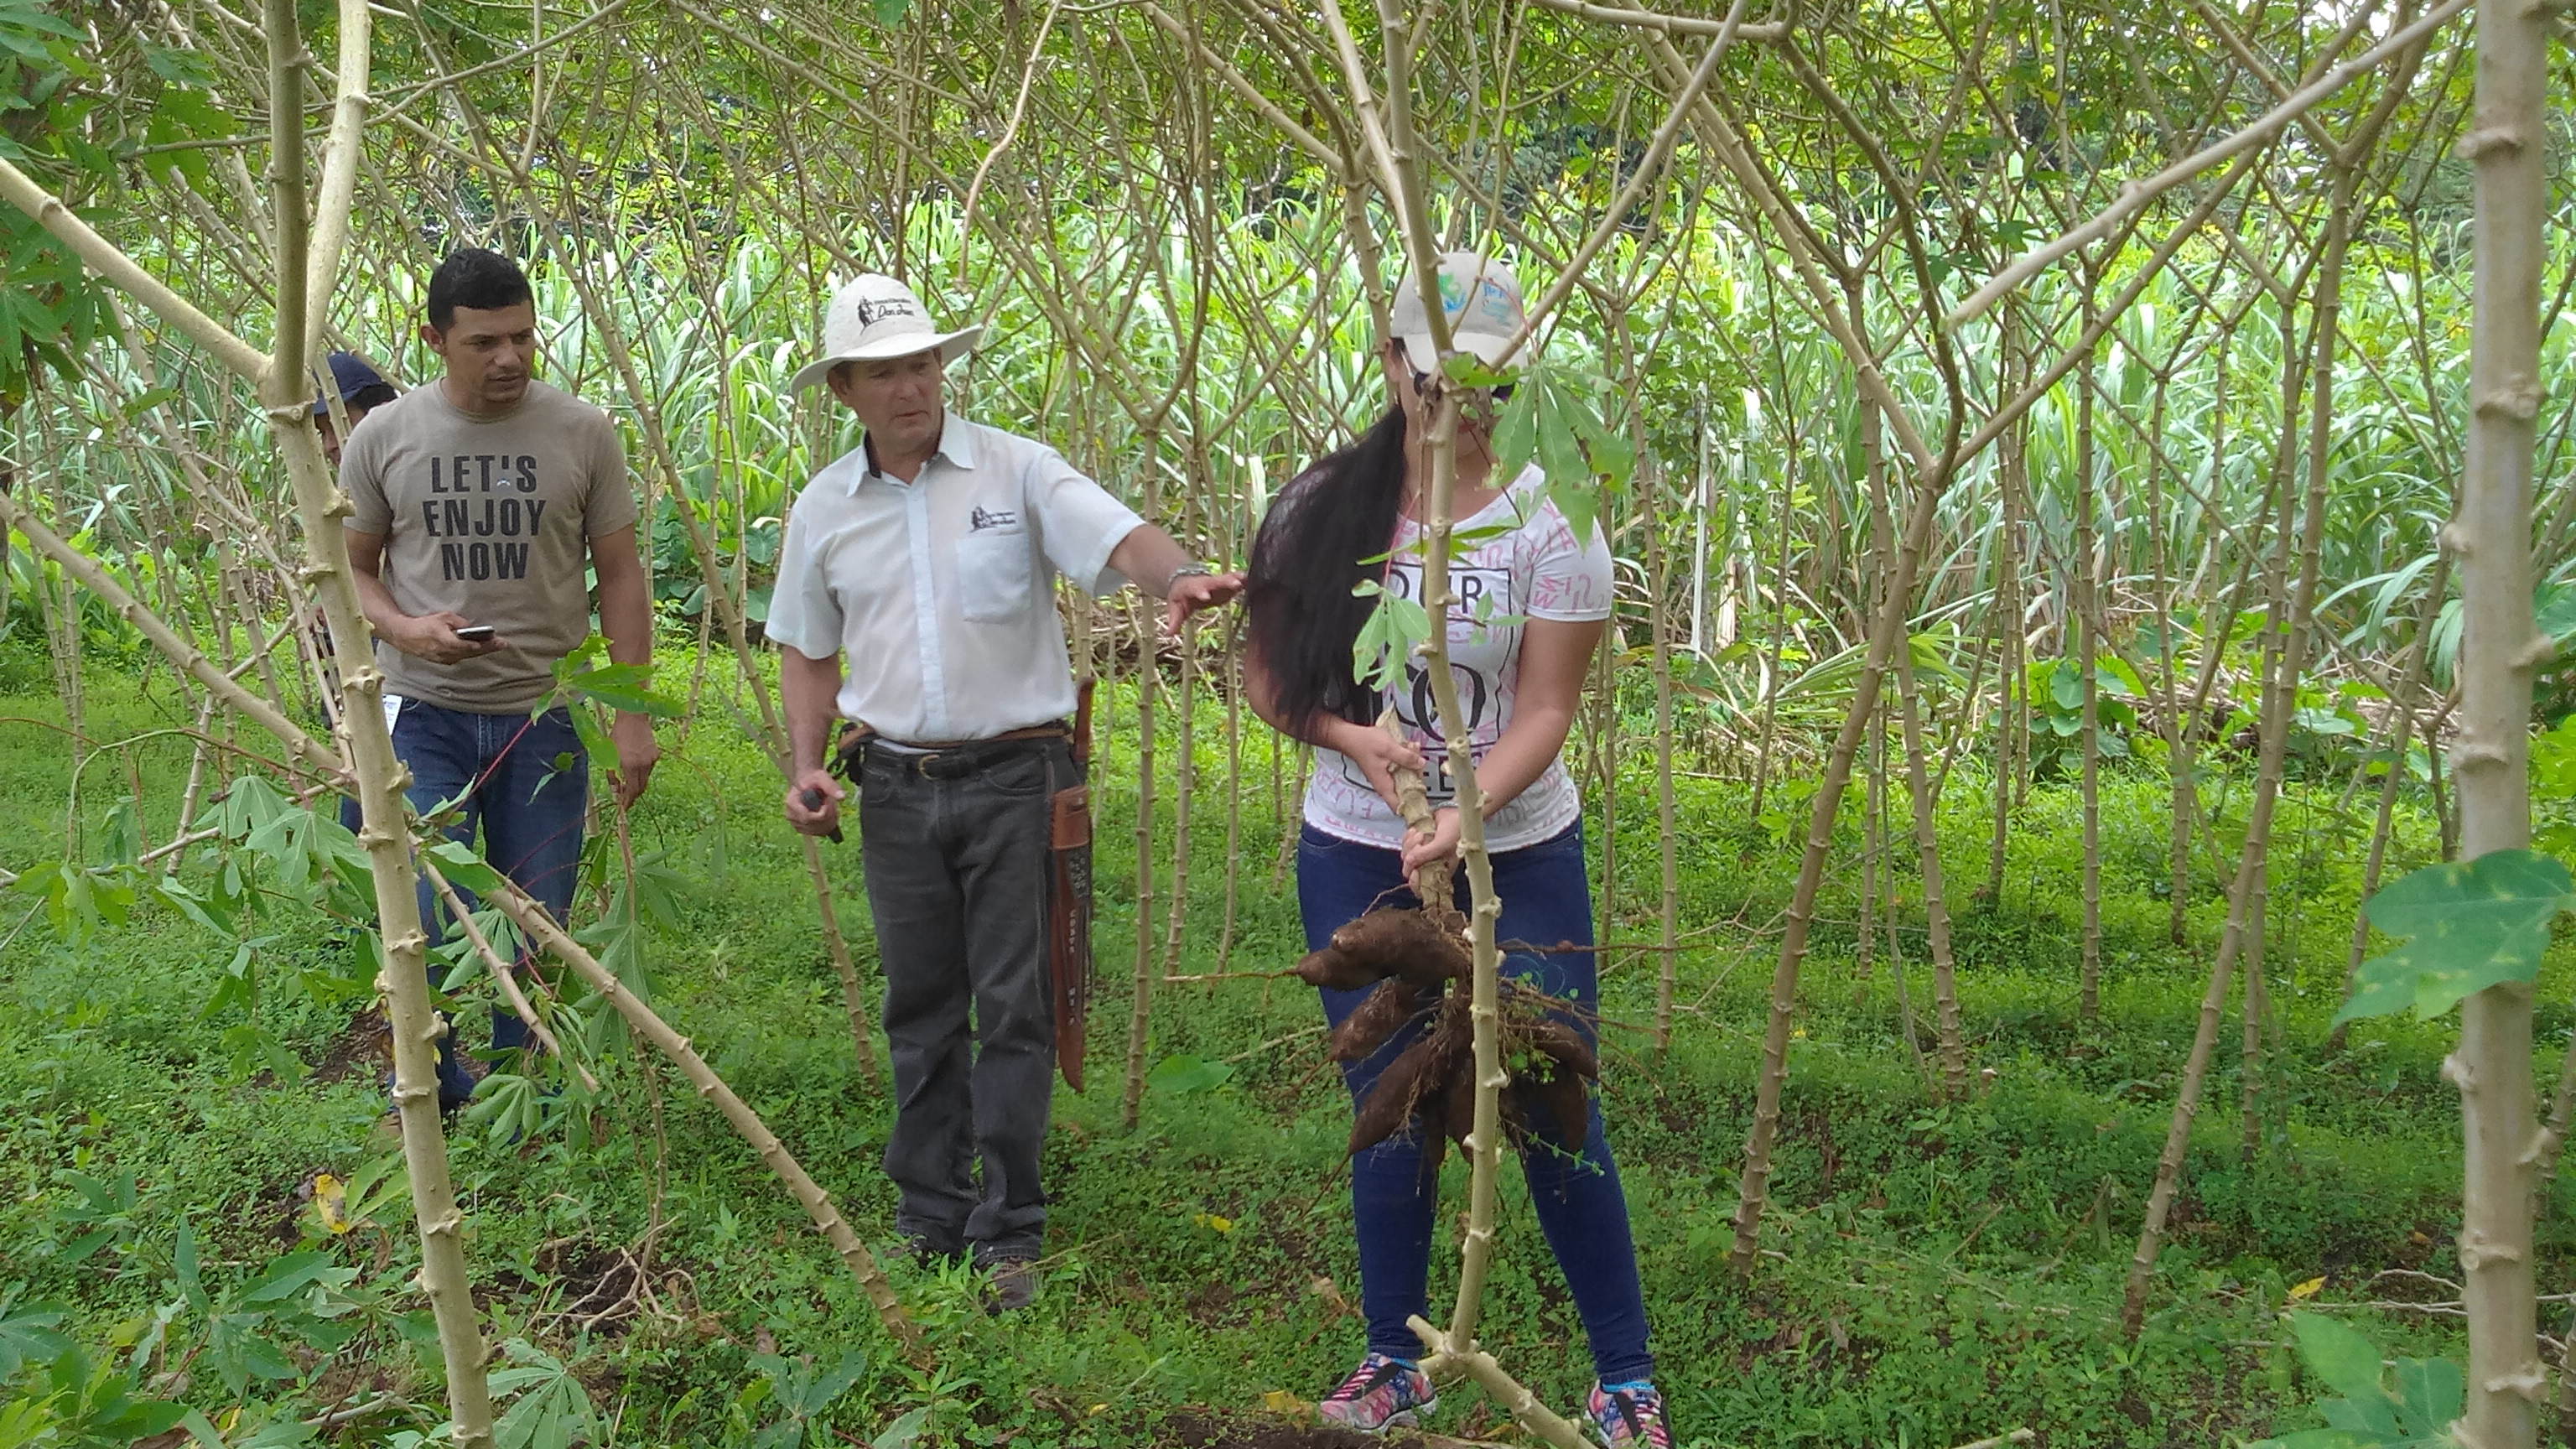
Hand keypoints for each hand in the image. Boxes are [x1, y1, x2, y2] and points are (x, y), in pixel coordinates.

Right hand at [388, 611, 506, 664]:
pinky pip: (461, 657)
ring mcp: (444, 658)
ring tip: (496, 645)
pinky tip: (482, 648)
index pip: (462, 644)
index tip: (489, 642)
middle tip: (502, 643)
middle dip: (487, 647)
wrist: (406, 636)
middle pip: (469, 651)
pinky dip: (471, 652)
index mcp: (443, 640)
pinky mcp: (443, 661)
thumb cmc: (425, 625)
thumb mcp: (443, 617)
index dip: (476, 645)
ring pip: (467, 655)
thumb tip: (473, 627)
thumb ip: (459, 623)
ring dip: (481, 651)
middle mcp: (444, 652)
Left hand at [608, 713, 658, 809]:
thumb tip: (615, 791)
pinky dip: (641, 773)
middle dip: (632, 795)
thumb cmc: (617, 734)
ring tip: (626, 782)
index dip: (628, 801)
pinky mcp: (655, 755)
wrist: (633, 718)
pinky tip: (634, 766)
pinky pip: (648, 769)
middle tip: (624, 799)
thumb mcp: (609, 755)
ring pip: (645, 779)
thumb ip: (611, 775)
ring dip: (636, 783)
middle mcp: (644, 765)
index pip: (632, 790)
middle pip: (640, 788)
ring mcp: (651, 760)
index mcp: (631, 765)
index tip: (623, 808)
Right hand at [784, 767, 844, 837]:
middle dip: (828, 816)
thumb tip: (842, 797)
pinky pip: (818, 832)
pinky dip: (827, 825)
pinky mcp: (802, 828)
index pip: (808, 818)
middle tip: (832, 803)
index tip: (829, 801)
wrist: (807, 781)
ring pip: (818, 831)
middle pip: (814, 826)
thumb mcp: (822, 778)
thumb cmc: (813, 778)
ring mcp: (795, 823)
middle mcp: (791, 815)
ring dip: (829, 820)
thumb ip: (831, 786)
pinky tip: (828, 814)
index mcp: (792, 803)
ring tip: (829, 807)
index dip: (823, 813)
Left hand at [1161, 570, 1245, 634]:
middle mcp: (1206, 583)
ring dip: (1236, 579)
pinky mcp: (1225, 585)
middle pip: (1216, 582)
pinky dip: (1243, 580)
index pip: (1196, 590)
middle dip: (1225, 582)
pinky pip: (1235, 581)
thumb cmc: (1181, 596)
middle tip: (1235, 583)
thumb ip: (1174, 620)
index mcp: (1192, 589)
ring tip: (1246, 579)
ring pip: (1227, 579)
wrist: (1186, 581)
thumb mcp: (1175, 608)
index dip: (1201, 593)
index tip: (1206, 597)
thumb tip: (1167, 634)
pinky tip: (1252, 580)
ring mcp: (1217, 583)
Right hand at [1327, 718, 1424, 813]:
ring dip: (1413, 765)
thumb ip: (1406, 757)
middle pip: (1408, 790)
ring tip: (1413, 751)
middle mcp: (1385, 784)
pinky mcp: (1388, 769)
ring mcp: (1386, 777)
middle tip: (1419, 762)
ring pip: (1406, 778)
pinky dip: (1407, 760)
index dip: (1413, 804)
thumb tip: (1420, 763)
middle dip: (1417, 775)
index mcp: (1384, 786)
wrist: (1351, 737)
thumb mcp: (1389, 748)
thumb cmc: (1363, 744)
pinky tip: (1408, 749)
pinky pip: (1402, 769)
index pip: (1400, 806)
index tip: (1424, 795)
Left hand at [1401, 806, 1462, 875]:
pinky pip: (1404, 844)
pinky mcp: (1416, 842)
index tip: (1414, 871)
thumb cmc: (1456, 830)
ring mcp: (1422, 853)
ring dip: (1409, 843)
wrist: (1456, 811)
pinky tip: (1415, 830)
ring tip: (1420, 833)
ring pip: (1406, 855)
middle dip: (1412, 855)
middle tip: (1420, 841)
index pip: (1422, 886)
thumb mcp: (1443, 844)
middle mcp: (1429, 865)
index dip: (1415, 882)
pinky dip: (1407, 837)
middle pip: (1410, 868)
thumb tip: (1408, 862)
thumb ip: (1426, 855)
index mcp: (1439, 871)